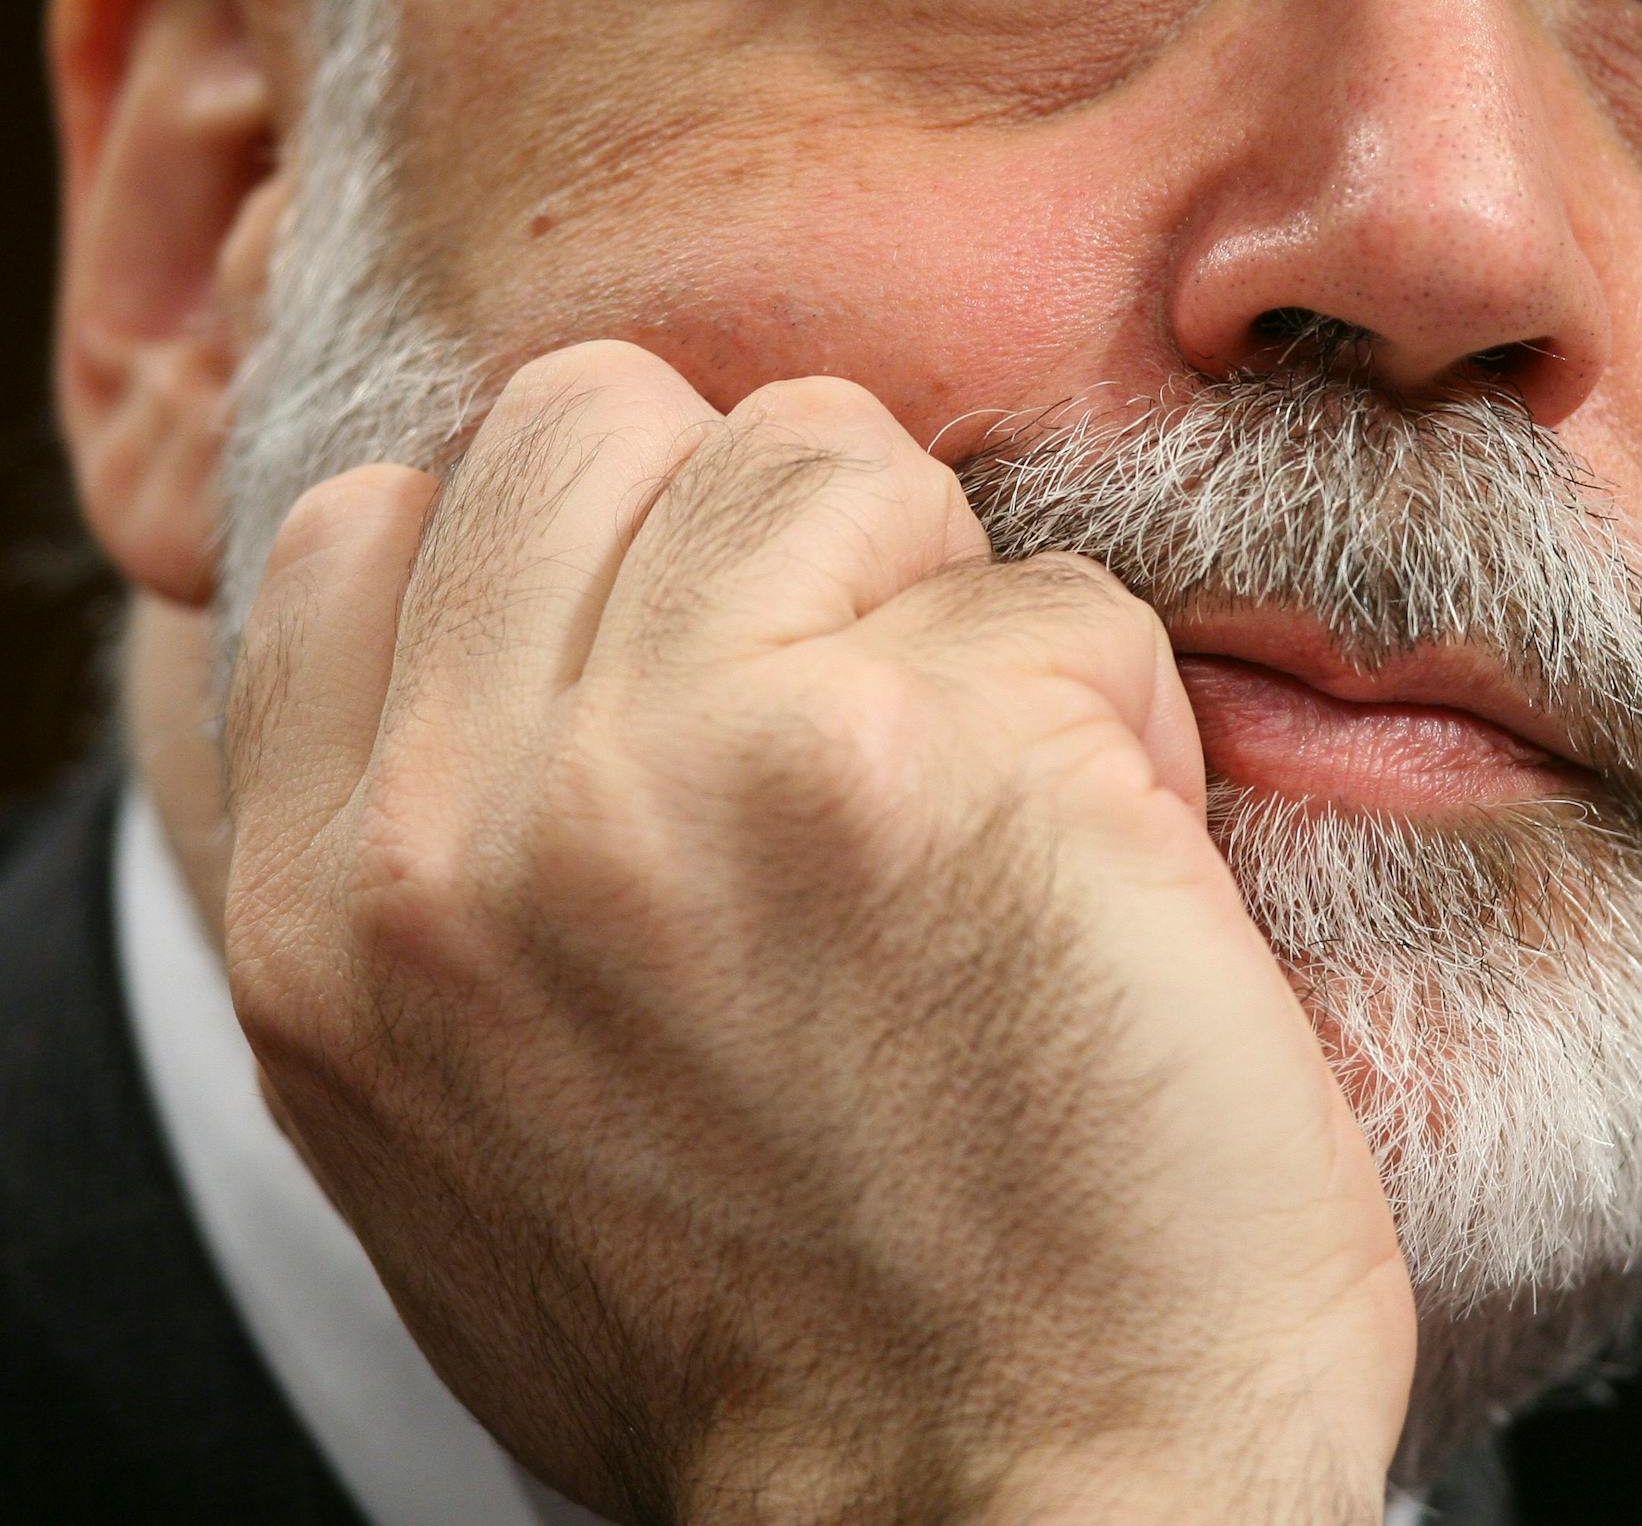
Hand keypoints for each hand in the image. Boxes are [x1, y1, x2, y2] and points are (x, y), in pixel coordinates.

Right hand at [222, 342, 1414, 1522]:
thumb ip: (462, 836)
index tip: (699, 662)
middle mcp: (466, 823)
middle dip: (760, 533)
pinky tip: (1106, 884)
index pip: (391, 517)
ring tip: (987, 804)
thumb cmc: (795, 1311)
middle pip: (607, 421)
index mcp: (334, 904)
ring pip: (826, 454)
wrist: (1015, 1520)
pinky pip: (1052, 593)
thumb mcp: (483, 1103)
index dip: (575, 549)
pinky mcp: (925, 758)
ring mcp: (681, 769)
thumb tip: (533, 609)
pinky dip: (1113, 711)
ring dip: (942, 605)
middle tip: (866, 718)